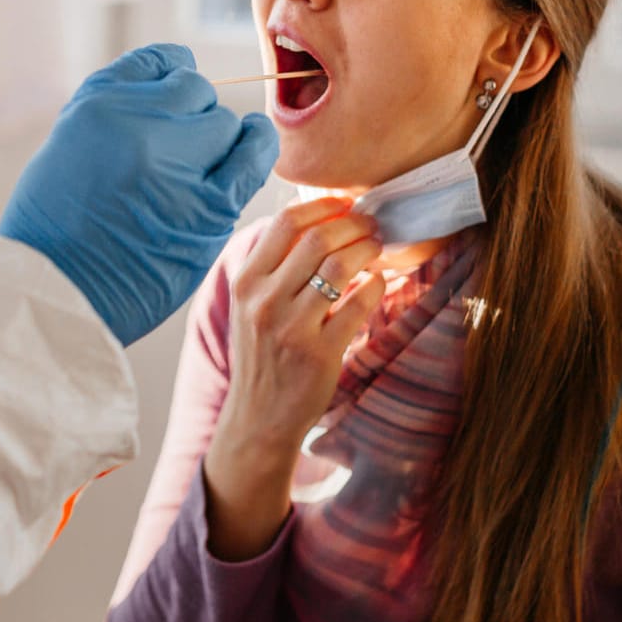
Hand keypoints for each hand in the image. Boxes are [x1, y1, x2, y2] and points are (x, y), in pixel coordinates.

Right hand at [0, 44, 277, 345]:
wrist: (55, 294)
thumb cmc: (54, 226)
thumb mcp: (68, 143)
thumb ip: (118, 111)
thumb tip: (171, 85)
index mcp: (99, 103)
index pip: (160, 64)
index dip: (171, 84)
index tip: (169, 108)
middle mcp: (140, 124)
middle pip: (196, 94)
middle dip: (190, 120)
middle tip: (173, 158)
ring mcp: (178, 164)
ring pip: (225, 124)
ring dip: (218, 143)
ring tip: (199, 171)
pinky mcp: (209, 207)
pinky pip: (253, 155)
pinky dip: (254, 150)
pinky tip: (244, 158)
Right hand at [202, 197, 388, 558]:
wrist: (258, 417)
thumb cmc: (261, 354)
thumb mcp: (250, 305)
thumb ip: (272, 265)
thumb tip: (314, 217)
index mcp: (246, 282)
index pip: (285, 223)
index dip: (323, 206)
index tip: (345, 204)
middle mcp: (264, 301)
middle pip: (317, 238)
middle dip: (353, 224)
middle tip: (370, 226)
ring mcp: (292, 327)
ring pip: (340, 265)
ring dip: (367, 249)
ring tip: (376, 249)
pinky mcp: (321, 352)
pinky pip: (359, 303)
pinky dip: (375, 285)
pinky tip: (376, 284)